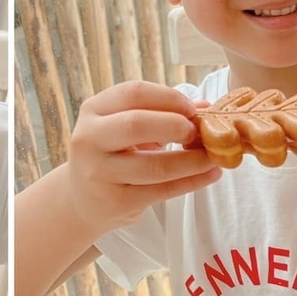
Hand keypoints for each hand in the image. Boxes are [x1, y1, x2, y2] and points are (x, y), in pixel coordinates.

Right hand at [66, 80, 221, 237]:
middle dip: (176, 125)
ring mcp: (99, 173)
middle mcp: (89, 139)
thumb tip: (207, 108)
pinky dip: (192, 182)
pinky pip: (162, 191)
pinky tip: (210, 175)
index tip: (192, 108)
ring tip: (214, 156)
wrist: (82, 200)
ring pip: (155, 165)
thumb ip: (160, 114)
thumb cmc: (111, 155)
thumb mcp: (124, 128)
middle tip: (198, 132)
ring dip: (193, 160)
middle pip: (137, 124)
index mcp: (93, 110)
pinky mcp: (115, 202)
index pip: (133, 93)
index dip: (169, 98)